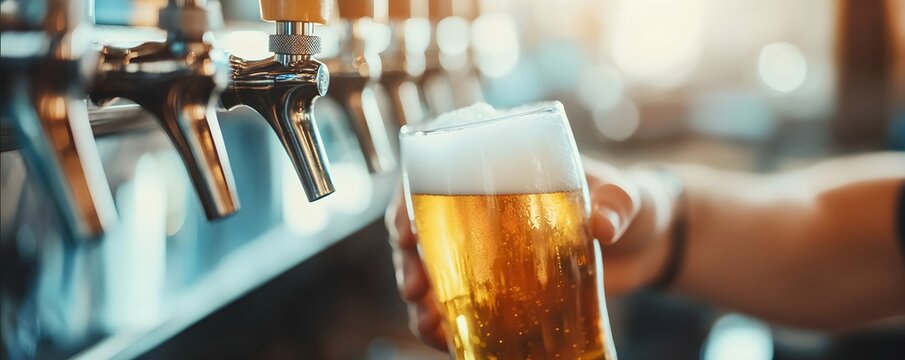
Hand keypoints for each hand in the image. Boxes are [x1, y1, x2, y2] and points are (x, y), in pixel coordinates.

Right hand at [385, 160, 680, 350]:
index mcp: (501, 169)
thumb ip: (617, 203)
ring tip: (428, 324)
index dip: (408, 201)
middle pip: (423, 230)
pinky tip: (447, 338)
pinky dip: (449, 323)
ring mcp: (490, 251)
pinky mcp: (503, 286)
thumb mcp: (626, 195)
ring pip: (434, 271)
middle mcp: (485, 209)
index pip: (435, 175)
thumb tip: (602, 224)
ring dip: (421, 300)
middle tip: (415, 287)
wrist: (649, 246)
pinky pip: (463, 304)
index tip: (405, 229)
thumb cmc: (632, 203)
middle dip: (407, 260)